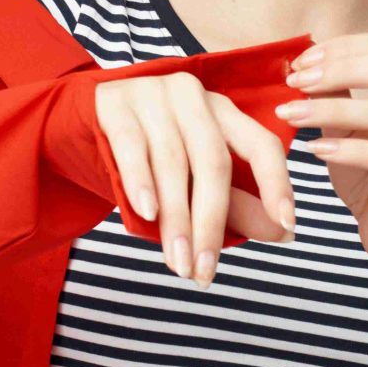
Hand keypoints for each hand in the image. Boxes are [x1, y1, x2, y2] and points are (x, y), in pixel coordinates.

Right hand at [92, 70, 298, 286]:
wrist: (80, 126)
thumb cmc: (148, 156)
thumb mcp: (194, 180)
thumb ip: (237, 205)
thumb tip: (283, 233)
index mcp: (223, 112)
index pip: (261, 145)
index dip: (276, 184)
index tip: (287, 225)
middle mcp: (193, 97)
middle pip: (213, 163)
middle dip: (211, 222)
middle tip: (204, 271)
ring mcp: (152, 95)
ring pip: (173, 163)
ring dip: (175, 219)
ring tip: (176, 262)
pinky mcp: (114, 104)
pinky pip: (132, 147)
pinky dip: (141, 183)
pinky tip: (147, 213)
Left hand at [274, 30, 367, 271]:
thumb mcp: (344, 129)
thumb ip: (334, 95)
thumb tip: (304, 60)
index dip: (343, 48)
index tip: (300, 64)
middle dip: (343, 68)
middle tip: (298, 82)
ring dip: (333, 110)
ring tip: (292, 115)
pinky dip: (349, 150)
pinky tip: (315, 150)